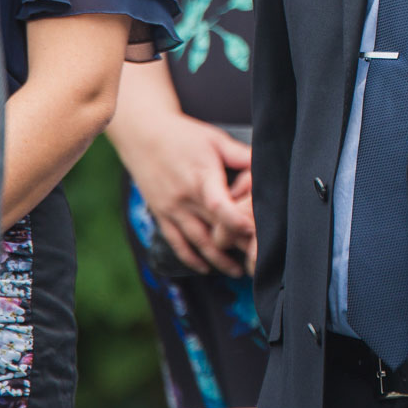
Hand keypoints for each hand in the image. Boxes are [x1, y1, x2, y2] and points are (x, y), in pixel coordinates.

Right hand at [122, 113, 252, 275]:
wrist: (143, 136)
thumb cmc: (183, 136)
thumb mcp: (215, 140)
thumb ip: (240, 155)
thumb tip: (264, 166)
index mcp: (201, 177)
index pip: (218, 205)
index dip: (235, 221)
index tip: (253, 231)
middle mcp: (185, 197)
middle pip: (213, 228)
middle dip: (237, 245)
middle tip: (259, 258)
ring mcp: (172, 209)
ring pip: (196, 241)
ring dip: (217, 259)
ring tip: (238, 271)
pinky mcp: (161, 214)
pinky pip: (176, 242)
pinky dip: (191, 258)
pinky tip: (205, 268)